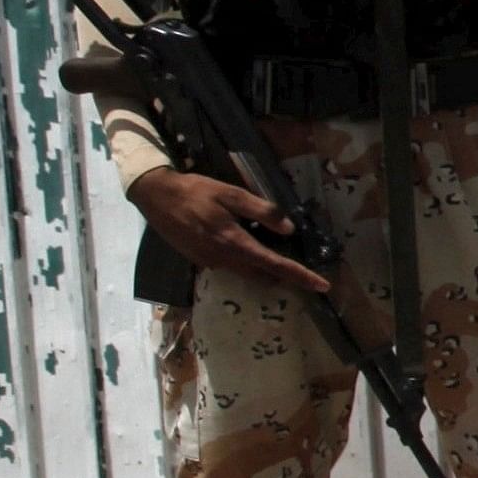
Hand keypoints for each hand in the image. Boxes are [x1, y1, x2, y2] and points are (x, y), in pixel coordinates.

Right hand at [127, 169, 328, 292]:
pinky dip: (246, 263)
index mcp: (234, 243)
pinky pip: (231, 267)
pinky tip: (249, 248)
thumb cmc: (195, 192)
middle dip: (286, 276)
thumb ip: (262, 211)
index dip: (300, 275)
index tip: (322, 286)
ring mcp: (210, 262)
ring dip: (266, 271)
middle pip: (263, 275)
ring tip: (282, 260)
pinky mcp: (200, 260)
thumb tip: (289, 229)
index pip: (275, 265)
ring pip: (246, 273)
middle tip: (306, 273)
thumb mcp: (232, 194)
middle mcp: (223, 259)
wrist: (155, 196)